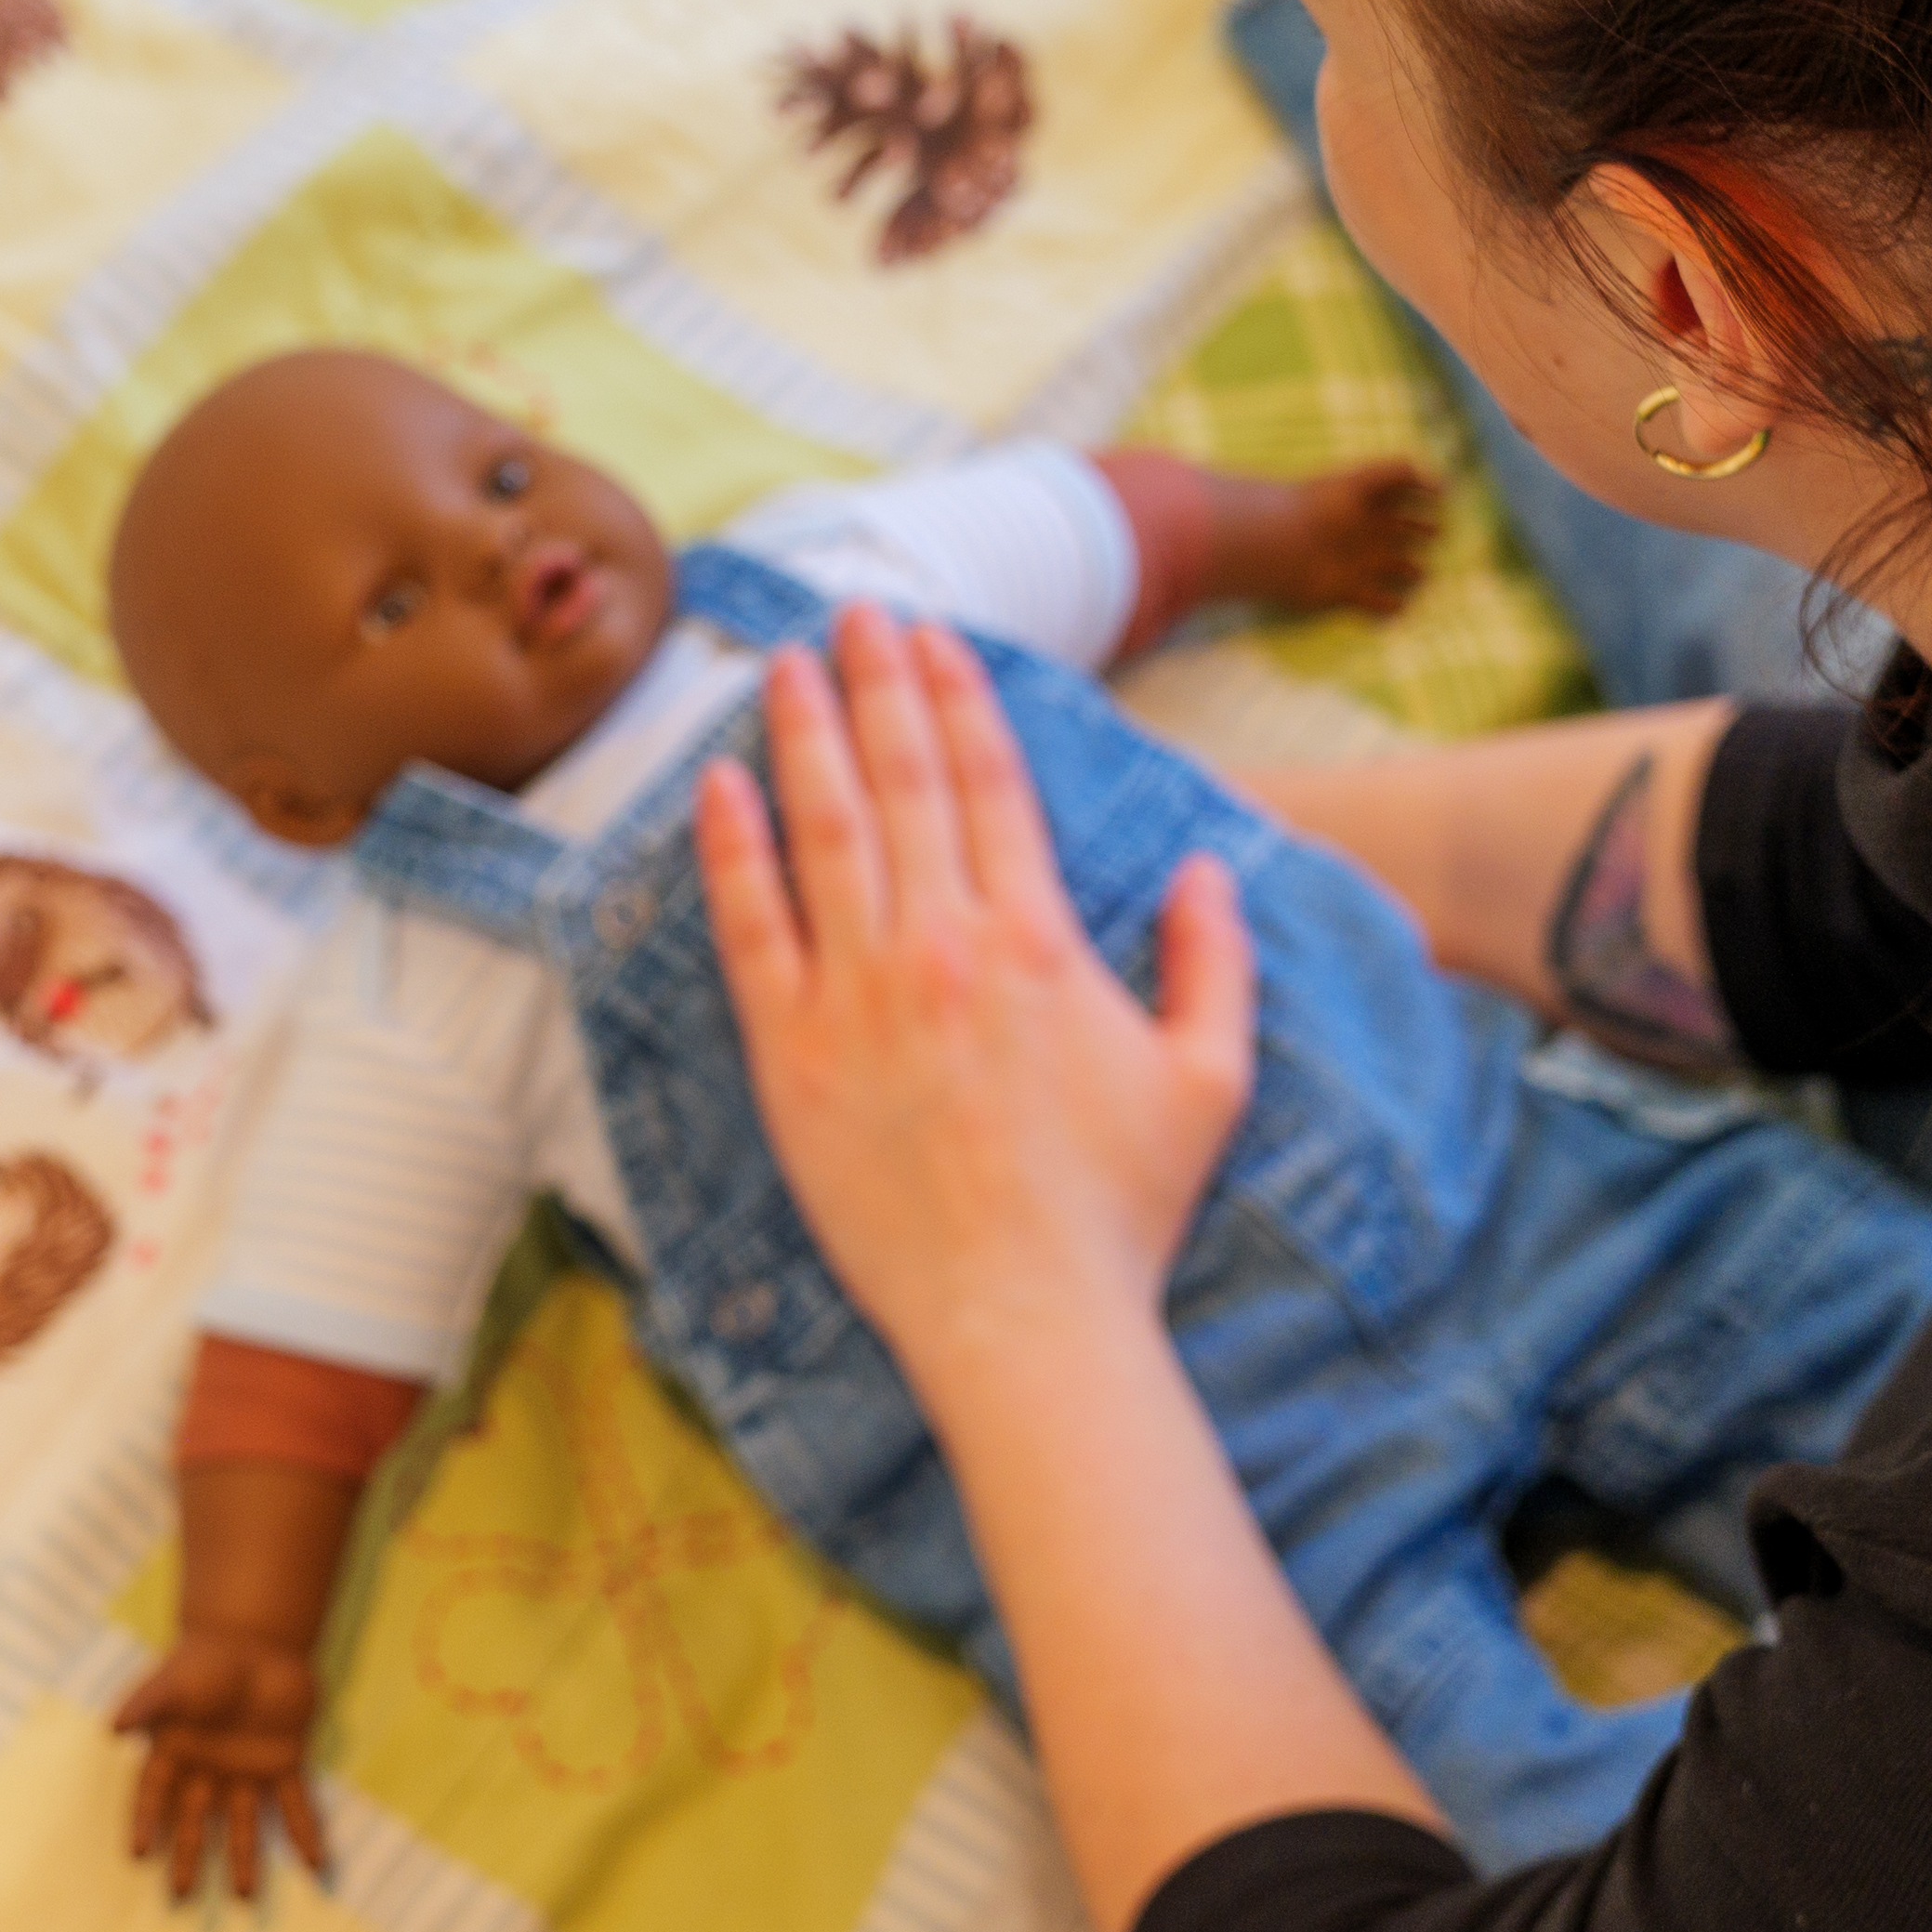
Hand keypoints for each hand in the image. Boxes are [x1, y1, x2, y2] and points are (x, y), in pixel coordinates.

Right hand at [112, 1628, 330, 1904]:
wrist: (258, 1641)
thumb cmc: (205, 1659)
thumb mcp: (171, 1679)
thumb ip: (144, 1703)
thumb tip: (111, 1729)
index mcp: (174, 1753)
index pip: (153, 1797)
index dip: (145, 1823)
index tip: (138, 1854)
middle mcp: (208, 1771)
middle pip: (194, 1823)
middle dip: (188, 1858)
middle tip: (181, 1896)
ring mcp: (248, 1771)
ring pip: (244, 1825)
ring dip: (245, 1859)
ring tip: (243, 1897)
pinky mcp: (285, 1763)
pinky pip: (296, 1805)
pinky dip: (306, 1833)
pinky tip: (316, 1863)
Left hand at [694, 604, 1255, 1395]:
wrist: (1027, 1318)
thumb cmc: (1120, 1211)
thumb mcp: (1209, 1079)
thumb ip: (1215, 963)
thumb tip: (1210, 869)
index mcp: (1039, 941)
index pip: (990, 784)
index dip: (961, 698)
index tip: (938, 639)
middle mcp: (943, 948)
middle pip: (902, 782)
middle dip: (877, 684)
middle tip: (856, 614)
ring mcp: (858, 999)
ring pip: (823, 831)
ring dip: (803, 735)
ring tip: (787, 665)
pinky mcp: (790, 1058)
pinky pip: (748, 929)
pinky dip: (730, 849)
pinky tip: (716, 785)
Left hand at [1273, 456, 1441, 617]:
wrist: (1285, 543)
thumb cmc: (1324, 505)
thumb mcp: (1364, 478)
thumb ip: (1402, 472)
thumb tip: (1443, 482)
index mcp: (1367, 504)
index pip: (1399, 498)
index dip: (1420, 497)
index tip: (1442, 500)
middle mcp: (1365, 532)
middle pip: (1398, 532)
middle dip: (1418, 532)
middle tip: (1438, 532)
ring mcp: (1358, 562)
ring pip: (1392, 566)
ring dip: (1408, 570)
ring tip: (1421, 572)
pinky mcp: (1349, 590)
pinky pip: (1376, 601)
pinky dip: (1390, 605)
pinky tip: (1403, 604)